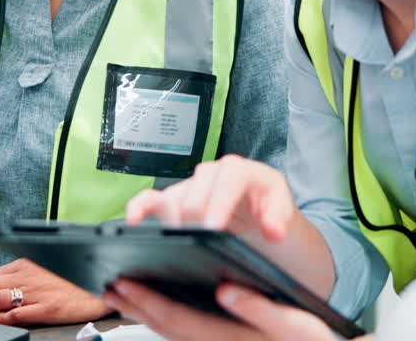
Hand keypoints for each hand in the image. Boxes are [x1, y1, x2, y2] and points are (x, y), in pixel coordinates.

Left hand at [0, 258, 111, 325]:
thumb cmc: (75, 277)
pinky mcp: (48, 307)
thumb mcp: (46, 268)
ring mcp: (37, 292)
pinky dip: (2, 317)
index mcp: (28, 264)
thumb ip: (25, 274)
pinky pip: (19, 313)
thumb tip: (2, 283)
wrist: (103, 283)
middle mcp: (29, 276)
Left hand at [103, 280, 341, 340]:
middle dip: (136, 307)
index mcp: (230, 338)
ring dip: (144, 314)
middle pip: (166, 328)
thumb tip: (226, 291)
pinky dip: (163, 320)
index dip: (148, 301)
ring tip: (122, 295)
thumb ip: (259, 308)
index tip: (125, 282)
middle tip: (109, 287)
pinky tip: (156, 306)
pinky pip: (183, 334)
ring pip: (171, 334)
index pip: (178, 318)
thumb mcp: (296, 324)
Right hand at [125, 155, 296, 243]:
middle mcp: (212, 173)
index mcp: (242, 171)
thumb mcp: (282, 213)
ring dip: (175, 221)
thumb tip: (273, 231)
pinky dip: (139, 207)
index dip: (220, 201)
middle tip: (201, 243)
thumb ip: (279, 219)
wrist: (258, 214)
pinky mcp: (173, 200)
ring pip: (175, 197)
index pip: (229, 177)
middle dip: (198, 218)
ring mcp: (190, 186)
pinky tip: (133, 223)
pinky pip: (150, 199)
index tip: (215, 228)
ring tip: (179, 241)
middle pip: (197, 190)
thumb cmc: (268, 211)